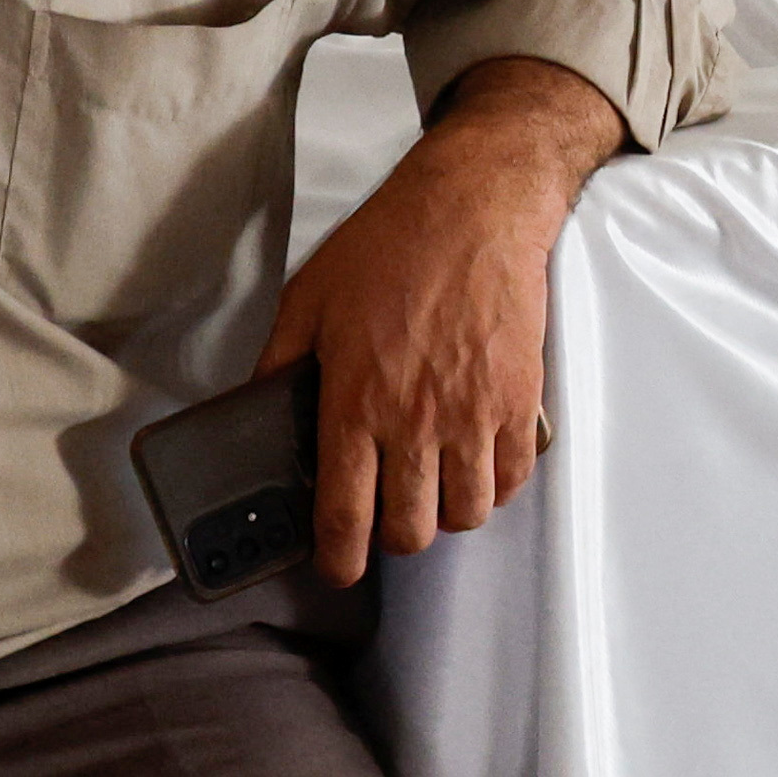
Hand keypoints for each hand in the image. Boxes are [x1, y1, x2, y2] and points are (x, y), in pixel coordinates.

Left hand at [260, 55, 625, 586]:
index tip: (338, 567)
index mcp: (354, 401)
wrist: (473, 209)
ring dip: (447, 514)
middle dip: (394, 539)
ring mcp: (473, 414)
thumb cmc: (390, 246)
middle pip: (410, 529)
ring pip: (467, 513)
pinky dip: (496, 486)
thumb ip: (278, 363)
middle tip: (386, 520)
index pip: (344, 513)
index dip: (338, 558)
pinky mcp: (519, 400)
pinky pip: (513, 476)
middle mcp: (415, 420)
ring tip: (435, 492)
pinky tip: (479, 466)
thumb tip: (258, 408)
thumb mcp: (308, 300)